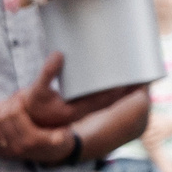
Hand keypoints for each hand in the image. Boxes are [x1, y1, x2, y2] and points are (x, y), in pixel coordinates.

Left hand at [0, 96, 76, 162]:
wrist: (54, 152)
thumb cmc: (60, 135)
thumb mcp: (63, 131)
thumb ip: (60, 130)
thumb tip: (58, 136)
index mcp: (33, 139)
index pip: (15, 114)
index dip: (16, 102)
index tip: (20, 95)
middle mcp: (19, 147)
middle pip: (2, 119)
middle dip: (5, 105)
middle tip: (10, 98)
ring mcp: (9, 152)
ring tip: (0, 104)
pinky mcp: (2, 154)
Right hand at [14, 55, 135, 125]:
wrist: (30, 117)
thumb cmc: (34, 104)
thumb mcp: (37, 89)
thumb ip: (48, 72)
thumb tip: (59, 54)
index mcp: (77, 110)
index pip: (105, 99)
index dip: (119, 90)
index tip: (132, 76)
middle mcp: (85, 109)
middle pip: (113, 98)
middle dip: (127, 86)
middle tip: (141, 70)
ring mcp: (86, 107)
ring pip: (110, 97)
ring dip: (122, 87)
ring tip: (134, 70)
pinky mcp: (84, 102)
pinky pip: (103, 95)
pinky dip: (113, 87)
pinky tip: (118, 76)